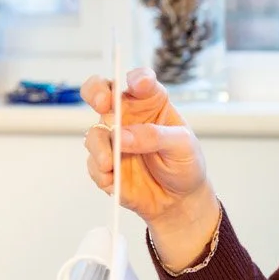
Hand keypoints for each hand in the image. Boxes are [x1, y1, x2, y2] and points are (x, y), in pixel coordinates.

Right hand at [81, 69, 215, 263]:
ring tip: (110, 163)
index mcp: (151, 103)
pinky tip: (113, 180)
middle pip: (102, 92)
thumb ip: (155, 136)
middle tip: (103, 103)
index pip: (141, 81)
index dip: (138, 78)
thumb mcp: (183, 146)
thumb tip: (123, 136)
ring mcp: (114, 139)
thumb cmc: (185, 165)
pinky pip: (93, 164)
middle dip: (96, 92)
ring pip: (95, 132)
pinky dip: (101, 172)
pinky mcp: (105, 164)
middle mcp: (127, 116)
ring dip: (99, 146)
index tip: (139, 84)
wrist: (179, 200)